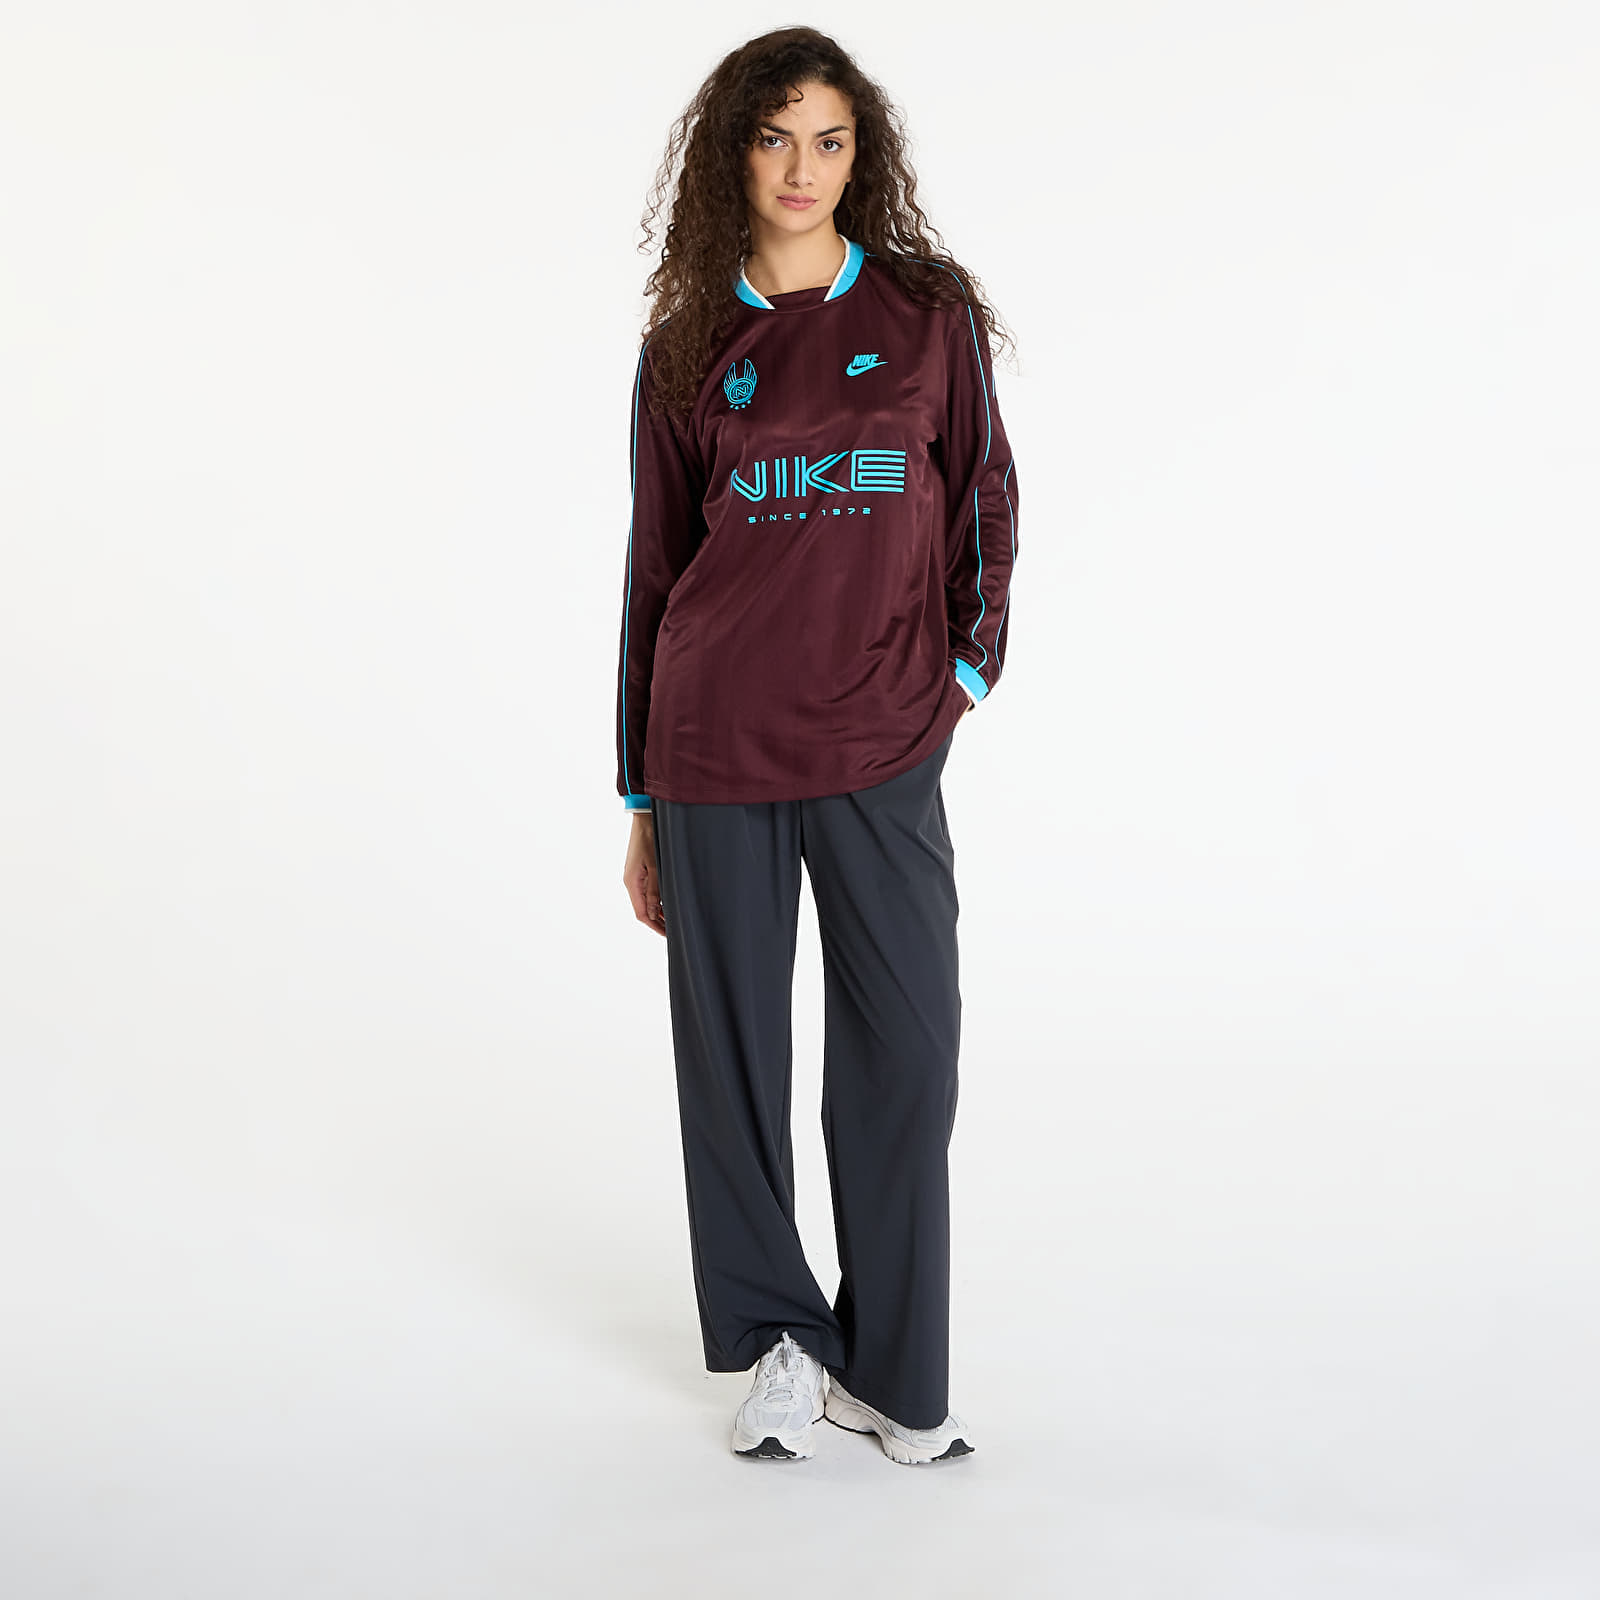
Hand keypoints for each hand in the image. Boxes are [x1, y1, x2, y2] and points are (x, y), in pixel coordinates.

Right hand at [623, 812, 665, 936]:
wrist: (645, 817)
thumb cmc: (651, 838)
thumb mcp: (656, 866)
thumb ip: (655, 890)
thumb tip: (654, 913)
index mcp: (632, 882)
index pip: (641, 913)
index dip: (654, 926)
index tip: (668, 934)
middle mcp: (632, 882)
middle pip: (643, 909)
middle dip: (657, 922)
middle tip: (673, 932)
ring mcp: (636, 876)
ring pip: (646, 901)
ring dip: (658, 912)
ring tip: (673, 921)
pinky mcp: (641, 870)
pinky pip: (647, 891)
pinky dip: (657, 900)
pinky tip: (668, 904)